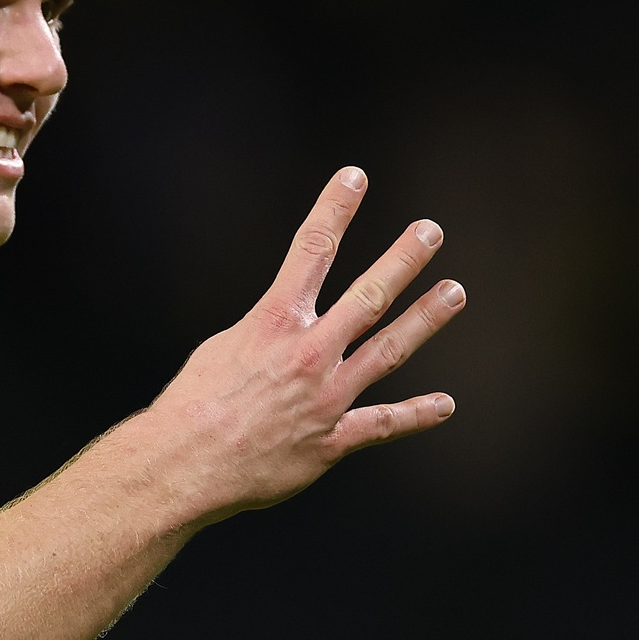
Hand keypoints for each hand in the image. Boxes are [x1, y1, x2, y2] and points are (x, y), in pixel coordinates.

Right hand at [151, 166, 464, 523]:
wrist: (185, 463)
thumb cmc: (193, 404)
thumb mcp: (222, 348)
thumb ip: (265, 334)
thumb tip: (285, 329)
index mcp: (274, 323)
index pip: (310, 250)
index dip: (334, 208)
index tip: (356, 176)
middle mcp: (308, 353)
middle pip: (367, 295)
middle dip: (402, 259)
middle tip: (430, 231)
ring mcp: (327, 397)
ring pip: (388, 350)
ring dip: (425, 319)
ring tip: (453, 292)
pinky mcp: (333, 440)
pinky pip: (383, 424)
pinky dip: (416, 414)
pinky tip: (445, 404)